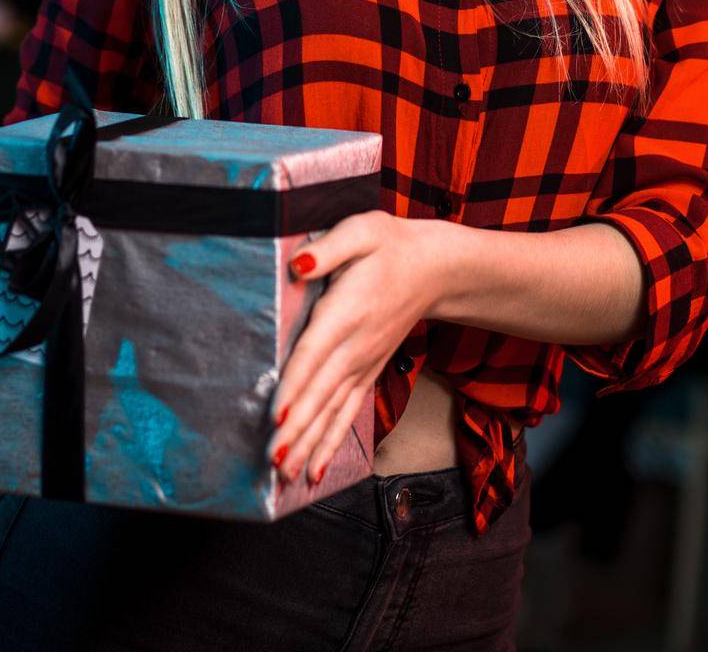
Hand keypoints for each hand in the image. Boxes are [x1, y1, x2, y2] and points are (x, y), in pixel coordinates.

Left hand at [266, 209, 438, 486]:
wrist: (435, 269)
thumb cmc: (390, 245)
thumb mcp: (362, 231)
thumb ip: (329, 247)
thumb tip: (298, 264)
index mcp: (346, 312)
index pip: (314, 354)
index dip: (295, 386)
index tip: (277, 417)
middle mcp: (354, 346)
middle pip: (320, 394)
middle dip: (296, 430)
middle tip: (272, 461)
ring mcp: (363, 364)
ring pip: (332, 412)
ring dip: (309, 445)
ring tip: (286, 476)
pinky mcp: (368, 372)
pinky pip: (347, 413)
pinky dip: (331, 443)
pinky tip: (315, 472)